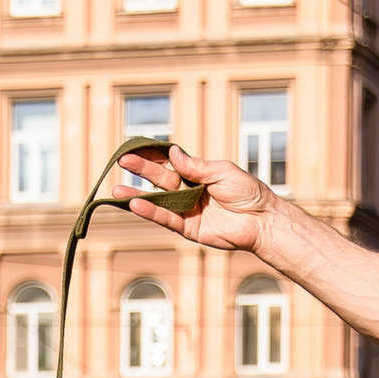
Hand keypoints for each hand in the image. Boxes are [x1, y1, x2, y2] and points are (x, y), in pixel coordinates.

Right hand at [119, 143, 271, 255]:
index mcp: (196, 175)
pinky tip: (136, 206)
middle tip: (122, 162)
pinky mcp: (189, 229)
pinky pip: (167, 219)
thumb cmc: (247, 191)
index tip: (135, 149)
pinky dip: (151, 213)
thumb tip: (172, 153)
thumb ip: (195, 166)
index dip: (153, 156)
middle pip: (160, 180)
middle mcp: (189, 192)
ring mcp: (187, 211)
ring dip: (137, 197)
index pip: (169, 163)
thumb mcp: (221, 171)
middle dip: (141, 171)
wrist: (262, 219)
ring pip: (158, 202)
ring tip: (116, 192)